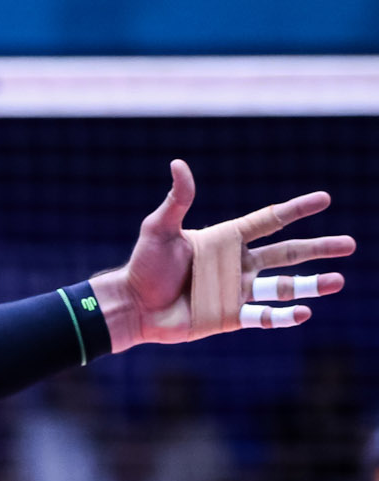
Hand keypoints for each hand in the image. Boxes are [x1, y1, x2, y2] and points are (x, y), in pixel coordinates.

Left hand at [90, 161, 346, 350]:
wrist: (131, 306)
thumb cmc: (142, 266)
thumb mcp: (159, 229)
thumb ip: (176, 200)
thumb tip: (178, 164)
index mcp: (225, 239)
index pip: (268, 221)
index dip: (295, 210)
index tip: (324, 199)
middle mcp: (236, 264)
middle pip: (287, 253)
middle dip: (318, 248)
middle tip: (350, 244)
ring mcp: (236, 291)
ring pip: (283, 287)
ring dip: (311, 284)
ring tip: (338, 280)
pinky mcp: (230, 316)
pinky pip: (263, 316)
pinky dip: (283, 316)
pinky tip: (304, 312)